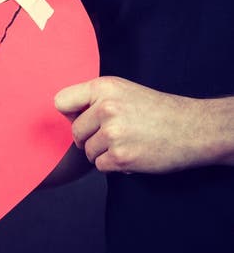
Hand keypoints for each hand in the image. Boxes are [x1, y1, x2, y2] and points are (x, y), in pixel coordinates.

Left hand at [54, 76, 208, 172]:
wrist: (192, 128)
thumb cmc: (156, 110)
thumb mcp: (122, 90)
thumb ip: (93, 98)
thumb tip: (65, 115)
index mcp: (103, 87)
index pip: (60, 101)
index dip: (70, 114)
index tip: (84, 119)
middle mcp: (106, 107)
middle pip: (75, 131)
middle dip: (90, 138)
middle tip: (114, 136)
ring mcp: (113, 133)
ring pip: (88, 151)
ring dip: (103, 153)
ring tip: (126, 143)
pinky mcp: (122, 157)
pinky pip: (101, 166)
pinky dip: (114, 166)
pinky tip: (132, 155)